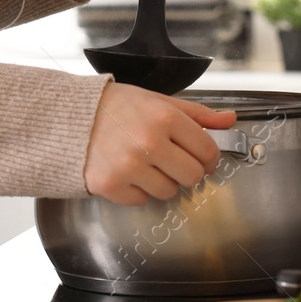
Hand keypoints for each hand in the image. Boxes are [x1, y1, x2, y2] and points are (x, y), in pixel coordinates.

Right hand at [82, 82, 238, 203]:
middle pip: (192, 176)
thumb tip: (230, 120)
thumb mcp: (159, 101)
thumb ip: (198, 114)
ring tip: (146, 163)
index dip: (209, 157)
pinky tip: (127, 171)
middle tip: (174, 161)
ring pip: (169, 192)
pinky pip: (141, 200)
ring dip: (162, 181)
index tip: (203, 157)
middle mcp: (149, 143)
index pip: (207, 150)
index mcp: (165, 117)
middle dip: (188, 171)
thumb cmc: (118, 107)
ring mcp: (129, 167)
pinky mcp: (111, 185)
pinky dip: (138, 190)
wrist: (70, 117)